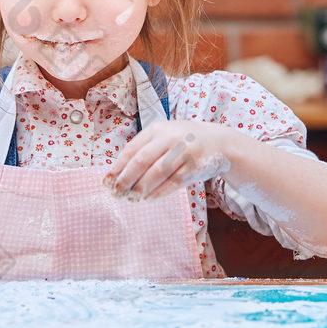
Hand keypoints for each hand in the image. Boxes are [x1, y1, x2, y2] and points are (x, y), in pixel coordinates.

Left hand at [104, 120, 231, 200]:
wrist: (219, 142)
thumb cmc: (184, 141)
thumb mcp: (164, 137)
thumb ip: (144, 149)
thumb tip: (119, 172)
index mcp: (157, 129)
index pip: (131, 149)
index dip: (117, 167)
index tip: (107, 181)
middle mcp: (170, 138)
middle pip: (142, 161)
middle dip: (126, 179)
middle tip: (116, 192)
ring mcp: (184, 151)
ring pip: (157, 172)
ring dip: (142, 188)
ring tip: (131, 197)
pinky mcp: (195, 166)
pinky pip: (173, 182)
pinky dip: (159, 192)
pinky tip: (149, 198)